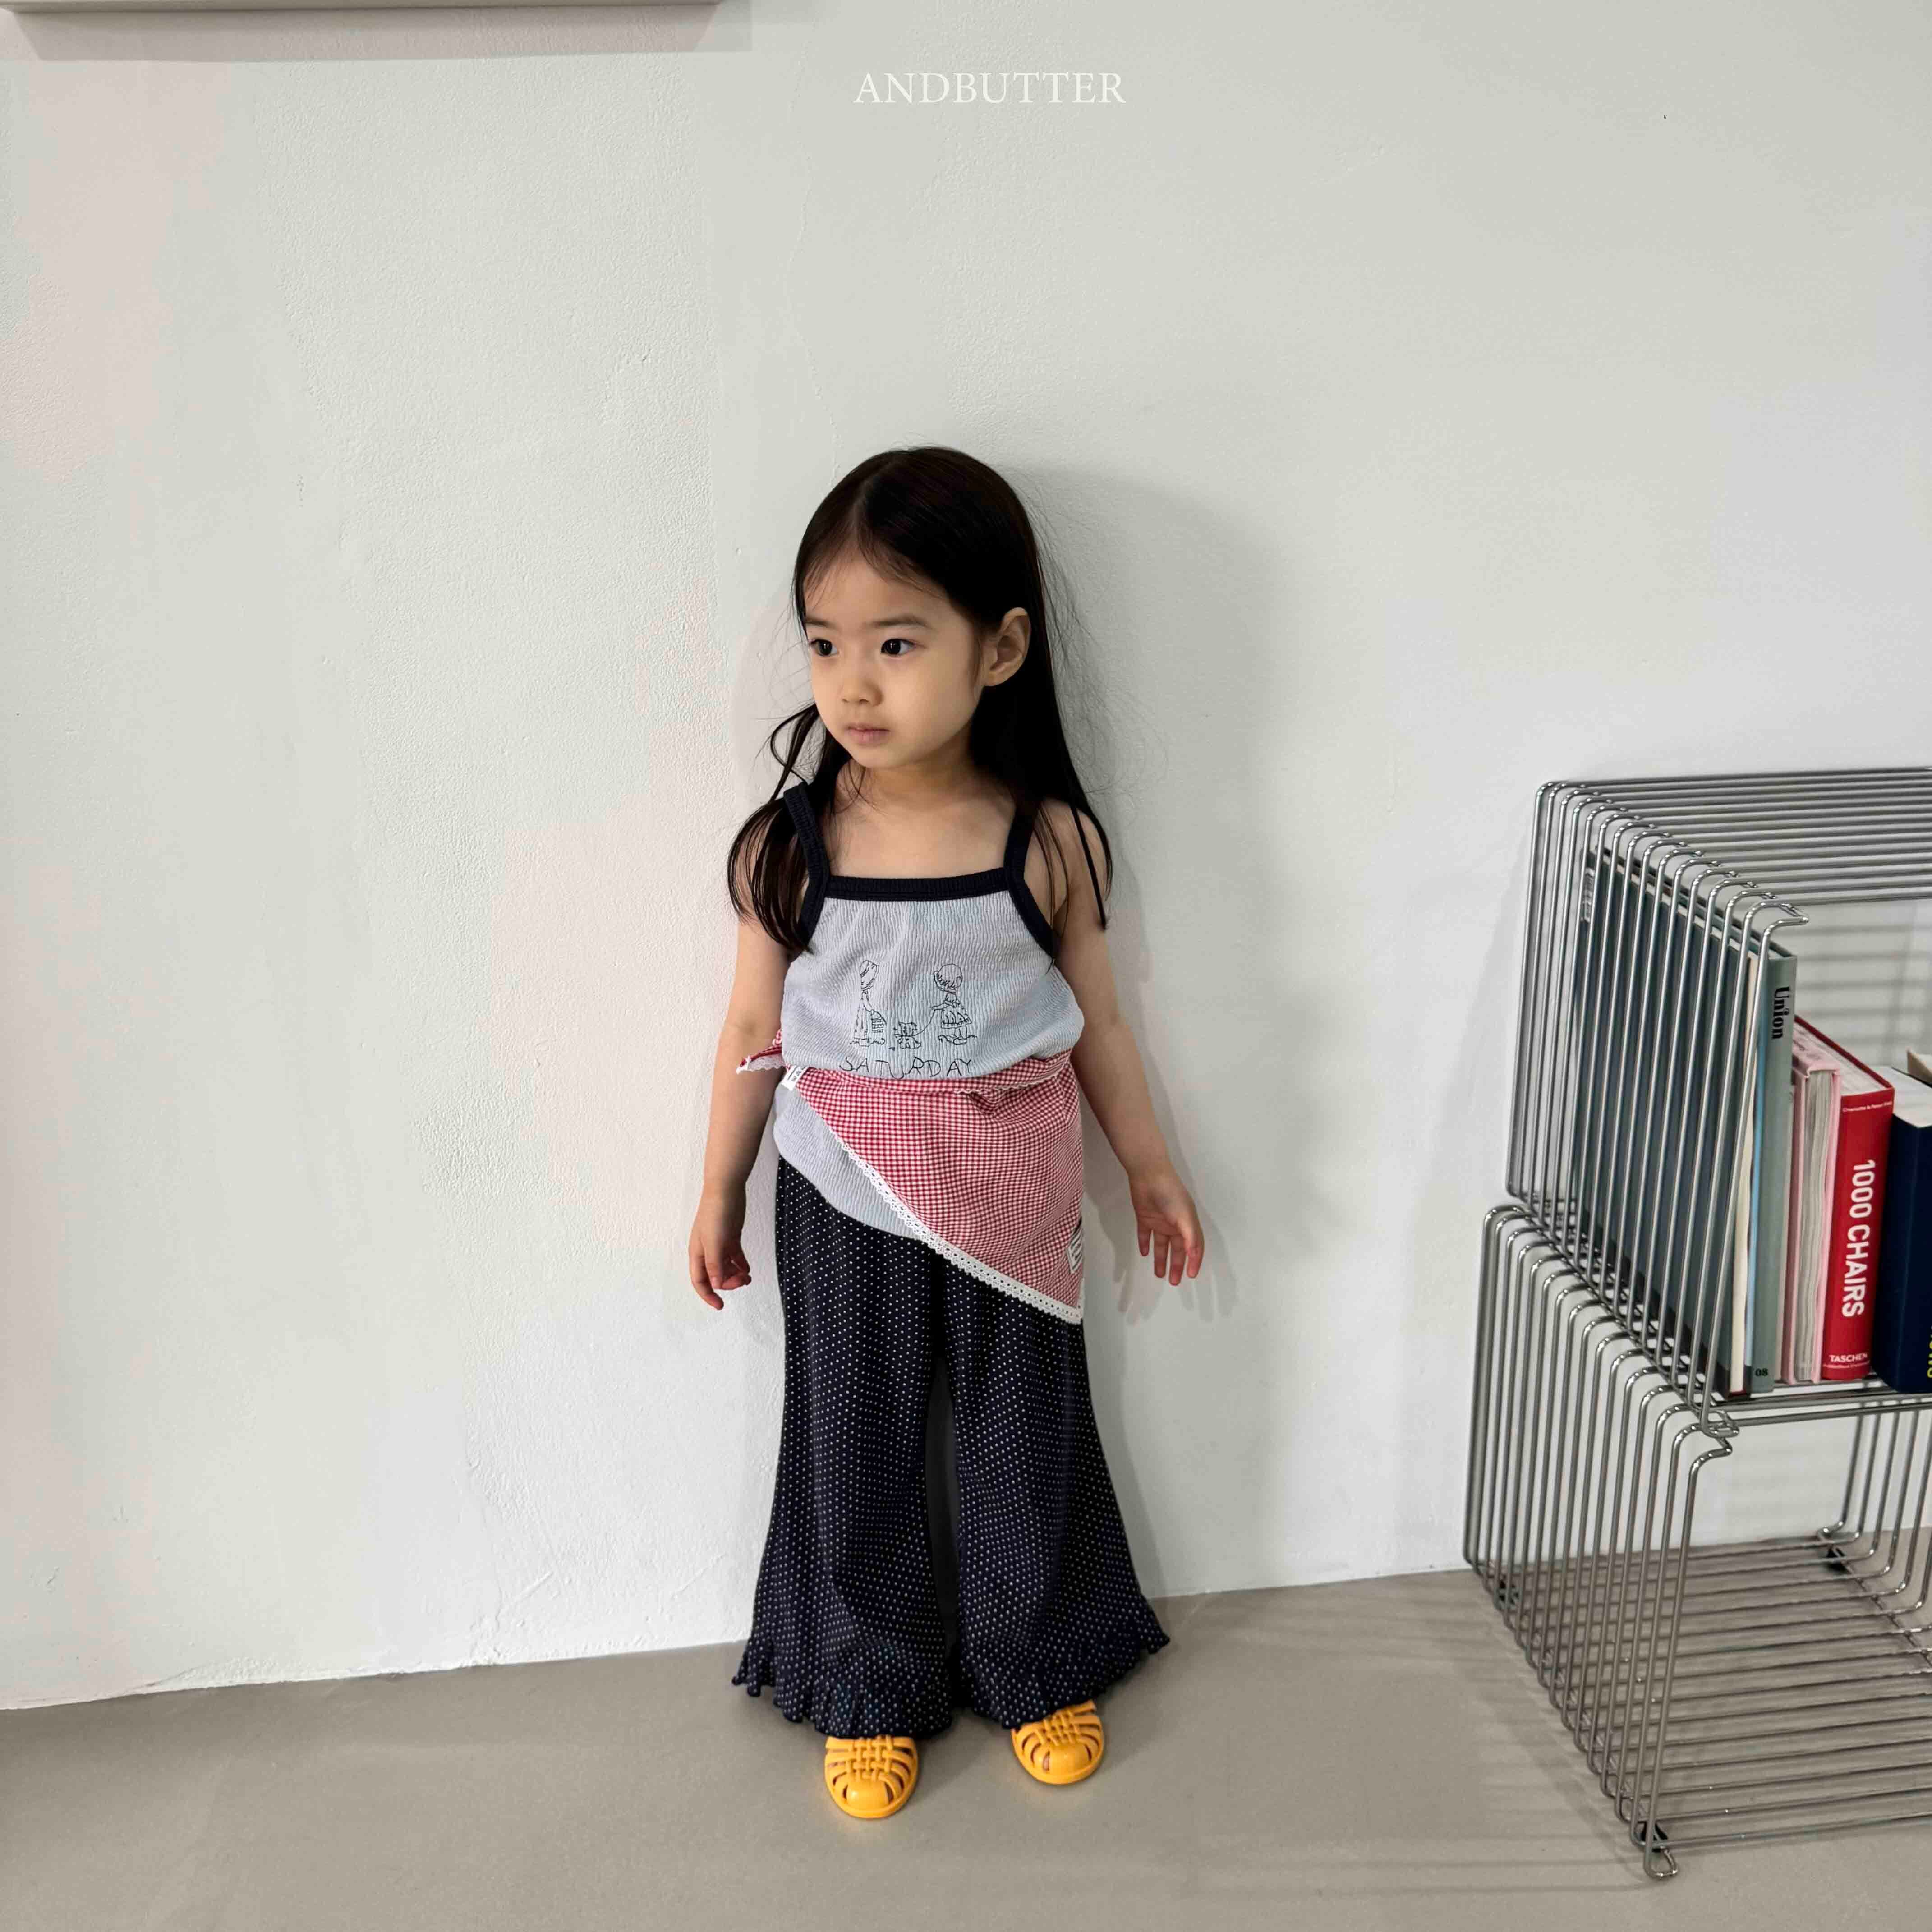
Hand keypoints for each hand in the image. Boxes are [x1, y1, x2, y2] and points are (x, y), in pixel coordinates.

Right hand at [689, 1185, 753, 1309]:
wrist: (726, 1190)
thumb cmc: (716, 1214)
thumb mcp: (715, 1243)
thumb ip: (715, 1264)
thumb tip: (716, 1285)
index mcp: (698, 1253)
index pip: (700, 1281)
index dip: (708, 1295)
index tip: (721, 1306)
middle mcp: (707, 1250)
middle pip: (715, 1275)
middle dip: (728, 1283)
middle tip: (743, 1282)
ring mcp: (719, 1243)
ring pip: (725, 1266)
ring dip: (735, 1275)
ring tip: (748, 1277)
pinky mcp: (730, 1236)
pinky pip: (734, 1256)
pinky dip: (740, 1264)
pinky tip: (747, 1269)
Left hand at [1129, 1165, 1203, 1284]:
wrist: (1148, 1175)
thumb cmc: (1170, 1194)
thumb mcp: (1184, 1217)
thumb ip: (1190, 1237)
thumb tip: (1194, 1256)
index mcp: (1188, 1223)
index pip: (1194, 1247)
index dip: (1194, 1261)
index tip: (1191, 1275)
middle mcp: (1175, 1224)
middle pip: (1177, 1250)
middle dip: (1177, 1265)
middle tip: (1174, 1281)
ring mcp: (1160, 1221)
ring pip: (1161, 1245)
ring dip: (1161, 1259)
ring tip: (1159, 1274)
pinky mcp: (1145, 1217)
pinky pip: (1145, 1234)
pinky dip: (1145, 1243)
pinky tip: (1144, 1253)